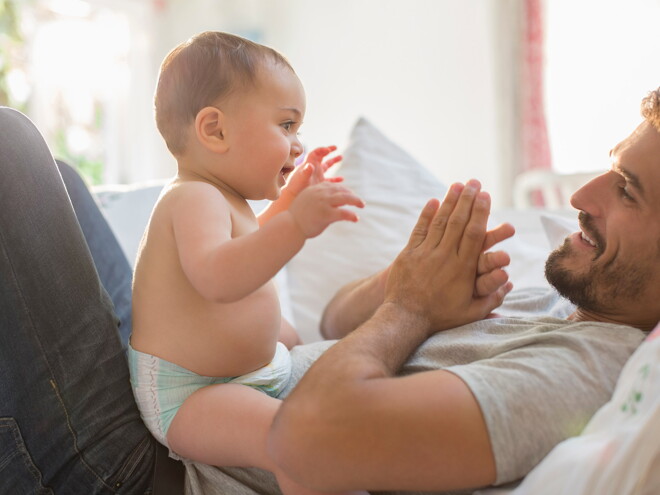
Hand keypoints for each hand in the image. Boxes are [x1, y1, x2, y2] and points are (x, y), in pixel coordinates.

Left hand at [282, 146, 342, 198]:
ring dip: (333, 161)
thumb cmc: (296, 187)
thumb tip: (310, 165)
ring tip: (341, 157)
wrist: (293, 196)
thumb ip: (306, 172)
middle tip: (336, 147)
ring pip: (326, 166)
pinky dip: (335, 178)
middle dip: (328, 151)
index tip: (328, 150)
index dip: (322, 150)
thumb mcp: (301, 179)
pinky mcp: (319, 183)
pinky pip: (329, 179)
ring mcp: (317, 175)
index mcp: (308, 164)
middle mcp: (313, 168)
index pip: (315, 153)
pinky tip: (341, 179)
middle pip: (321, 156)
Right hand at [288, 182, 363, 237]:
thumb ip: (319, 200)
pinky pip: (343, 212)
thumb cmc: (298, 217)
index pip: (333, 186)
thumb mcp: (307, 202)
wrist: (289, 227)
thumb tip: (329, 202)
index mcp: (315, 189)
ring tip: (362, 205)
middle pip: (342, 190)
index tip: (350, 195)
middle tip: (360, 202)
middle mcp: (320, 193)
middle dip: (352, 195)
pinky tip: (356, 218)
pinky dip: (351, 215)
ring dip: (356, 201)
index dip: (344, 190)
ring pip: (345, 198)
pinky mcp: (326, 214)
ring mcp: (323, 203)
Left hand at [384, 180, 510, 334]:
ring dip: (449, 201)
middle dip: (468, 200)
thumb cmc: (440, 317)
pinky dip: (426, 215)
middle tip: (474, 182)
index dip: (481, 212)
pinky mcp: (409, 253)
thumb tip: (510, 283)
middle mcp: (445, 256)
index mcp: (463, 268)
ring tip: (457, 185)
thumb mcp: (470, 312)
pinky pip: (419, 230)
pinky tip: (433, 201)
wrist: (405, 317)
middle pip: (458, 222)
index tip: (486, 196)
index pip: (475, 233)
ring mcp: (425, 253)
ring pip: (439, 222)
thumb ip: (491, 298)